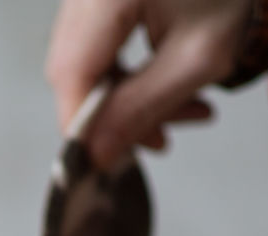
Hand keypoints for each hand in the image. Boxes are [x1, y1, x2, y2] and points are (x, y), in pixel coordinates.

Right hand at [46, 0, 252, 165]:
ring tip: (180, 109)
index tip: (106, 159)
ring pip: (83, 61)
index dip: (82, 123)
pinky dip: (126, 73)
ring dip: (123, 97)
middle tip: (160, 137)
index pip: (71, 70)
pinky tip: (164, 82)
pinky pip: (95, 45)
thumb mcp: (196, 58)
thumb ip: (142, 107)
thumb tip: (96, 153)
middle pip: (71, 68)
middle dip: (111, 114)